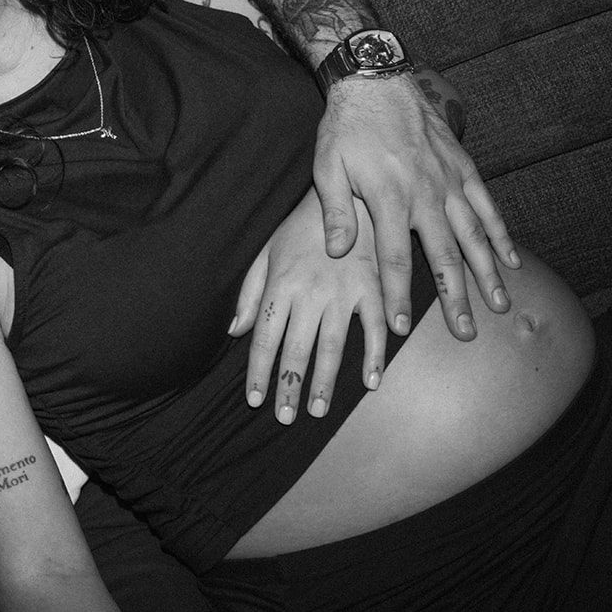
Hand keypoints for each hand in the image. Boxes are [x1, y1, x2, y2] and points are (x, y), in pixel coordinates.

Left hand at [231, 189, 385, 423]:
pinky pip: (375, 328)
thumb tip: (235, 331)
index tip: (255, 400)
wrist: (348, 194)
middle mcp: (309, 293)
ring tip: (316, 411)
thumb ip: (250, 292)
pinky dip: (375, 356)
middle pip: (295, 349)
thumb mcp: (267, 251)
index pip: (264, 337)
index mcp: (280, 284)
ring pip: (332, 346)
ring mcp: (344, 292)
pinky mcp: (374, 288)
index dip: (259, 371)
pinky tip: (370, 382)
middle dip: (288, 386)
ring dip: (324, 381)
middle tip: (285, 417)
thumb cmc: (301, 226)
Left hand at [314, 70, 518, 341]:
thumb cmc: (345, 129)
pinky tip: (512, 261)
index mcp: (388, 198)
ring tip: (500, 306)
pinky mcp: (463, 168)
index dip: (398, 295)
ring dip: (487, 274)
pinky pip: (488, 206)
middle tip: (464, 333)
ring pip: (474, 236)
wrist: (375, 82)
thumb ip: (334, 211)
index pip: (393, 259)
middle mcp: (425, 193)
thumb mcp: (326, 167)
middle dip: (454, 298)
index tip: (401, 328)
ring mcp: (449, 181)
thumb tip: (336, 253)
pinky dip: (501, 234)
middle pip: (443, 256)